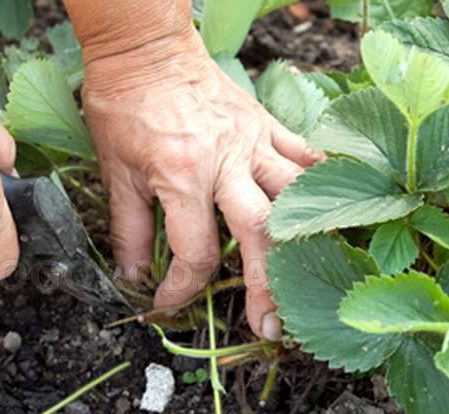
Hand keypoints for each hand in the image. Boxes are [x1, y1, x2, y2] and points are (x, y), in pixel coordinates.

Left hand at [81, 30, 321, 339]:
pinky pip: (305, 156)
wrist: (146, 50)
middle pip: (261, 232)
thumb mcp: (116, 172)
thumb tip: (133, 276)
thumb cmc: (125, 108)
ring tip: (310, 279)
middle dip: (267, 286)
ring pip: (296, 197)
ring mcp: (254, 141)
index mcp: (182, 175)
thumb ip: (129, 229)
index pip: (196, 251)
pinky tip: (331, 215)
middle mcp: (226, 161)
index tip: (169, 304)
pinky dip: (322, 185)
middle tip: (269, 327)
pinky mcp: (267, 125)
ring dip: (306, 242)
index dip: (182, 289)